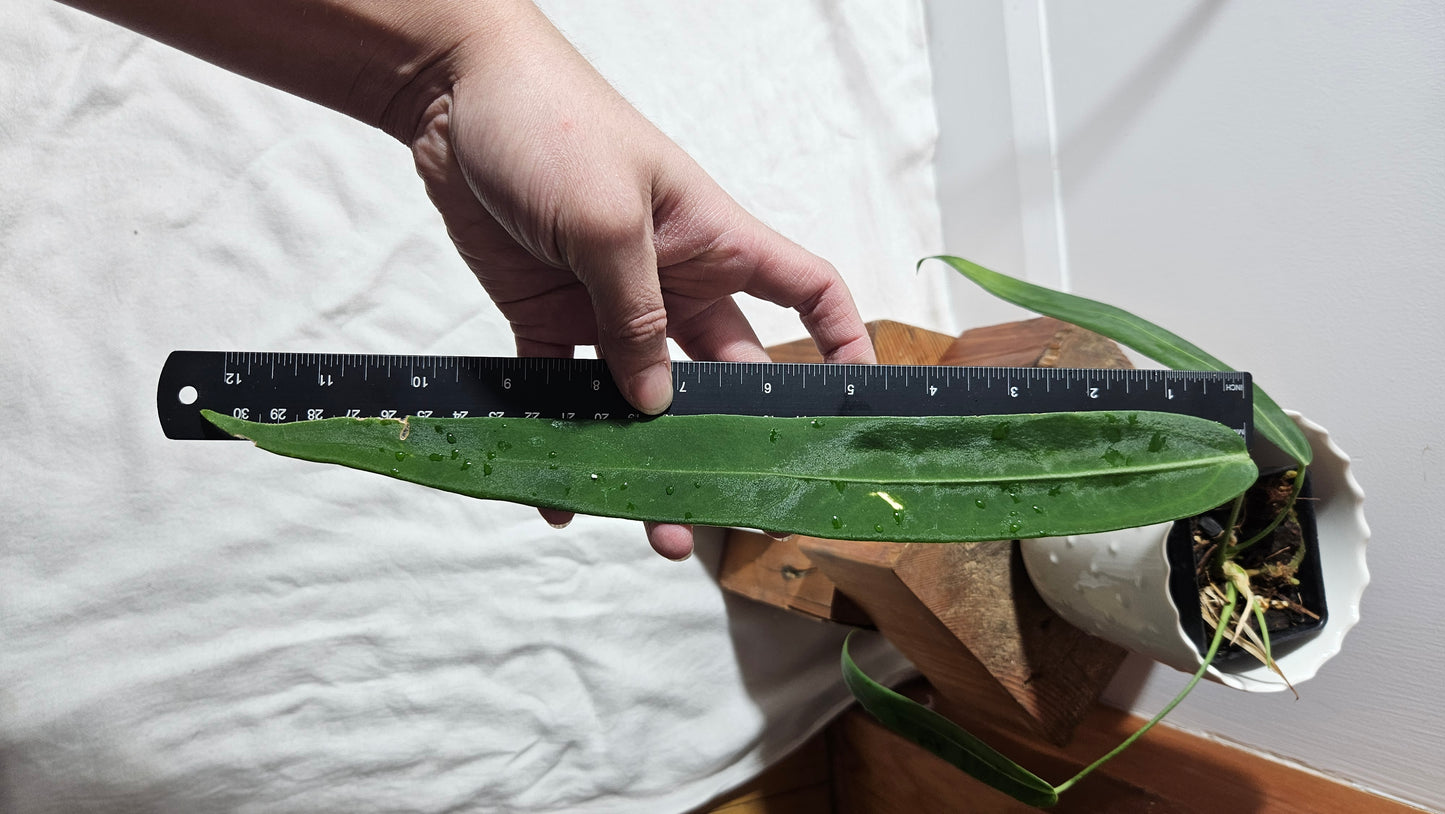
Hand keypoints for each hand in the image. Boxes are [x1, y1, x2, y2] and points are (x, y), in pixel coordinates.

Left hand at [407, 11, 874, 558]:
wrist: (450, 93)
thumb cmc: (550, 123)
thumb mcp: (607, 219)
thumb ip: (634, 313)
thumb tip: (653, 403)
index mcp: (712, 241)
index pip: (804, 290)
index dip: (841, 340)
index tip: (855, 399)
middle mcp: (672, 280)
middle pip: (723, 373)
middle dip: (732, 439)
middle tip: (735, 504)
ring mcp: (608, 303)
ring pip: (642, 396)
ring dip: (647, 456)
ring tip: (655, 523)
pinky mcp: (546, 316)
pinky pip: (559, 389)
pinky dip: (557, 435)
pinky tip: (557, 488)